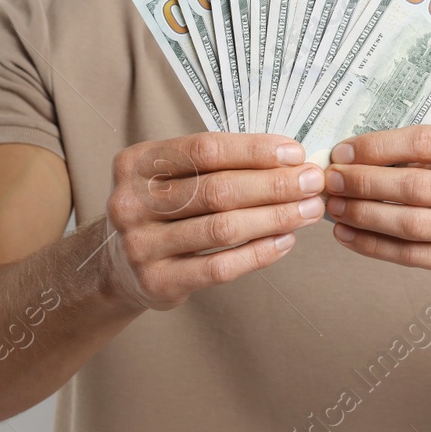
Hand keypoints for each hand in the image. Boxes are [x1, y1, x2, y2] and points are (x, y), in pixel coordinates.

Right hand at [103, 133, 325, 310]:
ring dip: (274, 217)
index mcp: (137, 164)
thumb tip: (289, 159)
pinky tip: (285, 241)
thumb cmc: (162, 210)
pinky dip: (258, 254)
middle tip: (312, 182)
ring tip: (308, 210)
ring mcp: (141, 245)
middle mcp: (132, 202)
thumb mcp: (172, 176)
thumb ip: (218, 165)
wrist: (117, 265)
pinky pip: (219, 267)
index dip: (254, 150)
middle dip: (274, 184)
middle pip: (217, 189)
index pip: (205, 149)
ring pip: (222, 228)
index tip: (294, 152)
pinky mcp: (157, 282)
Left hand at [323, 125, 430, 290]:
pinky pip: (412, 255)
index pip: (425, 141)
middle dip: (364, 182)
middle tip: (332, 180)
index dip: (378, 146)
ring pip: (411, 224)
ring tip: (335, 207)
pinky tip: (350, 234)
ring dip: (364, 215)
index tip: (344, 152)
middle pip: (415, 185)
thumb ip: (423, 155)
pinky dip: (374, 244)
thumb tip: (354, 155)